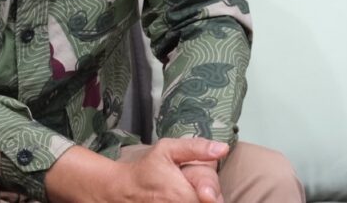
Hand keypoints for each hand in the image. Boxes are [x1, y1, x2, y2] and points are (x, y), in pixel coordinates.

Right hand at [45, 138, 227, 202]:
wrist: (122, 190)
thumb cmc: (146, 169)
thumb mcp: (167, 150)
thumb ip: (196, 148)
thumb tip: (223, 148)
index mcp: (186, 196)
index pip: (215, 199)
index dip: (212, 192)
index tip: (203, 188)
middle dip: (206, 196)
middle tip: (192, 187)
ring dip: (196, 200)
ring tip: (183, 192)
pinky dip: (188, 202)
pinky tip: (178, 197)